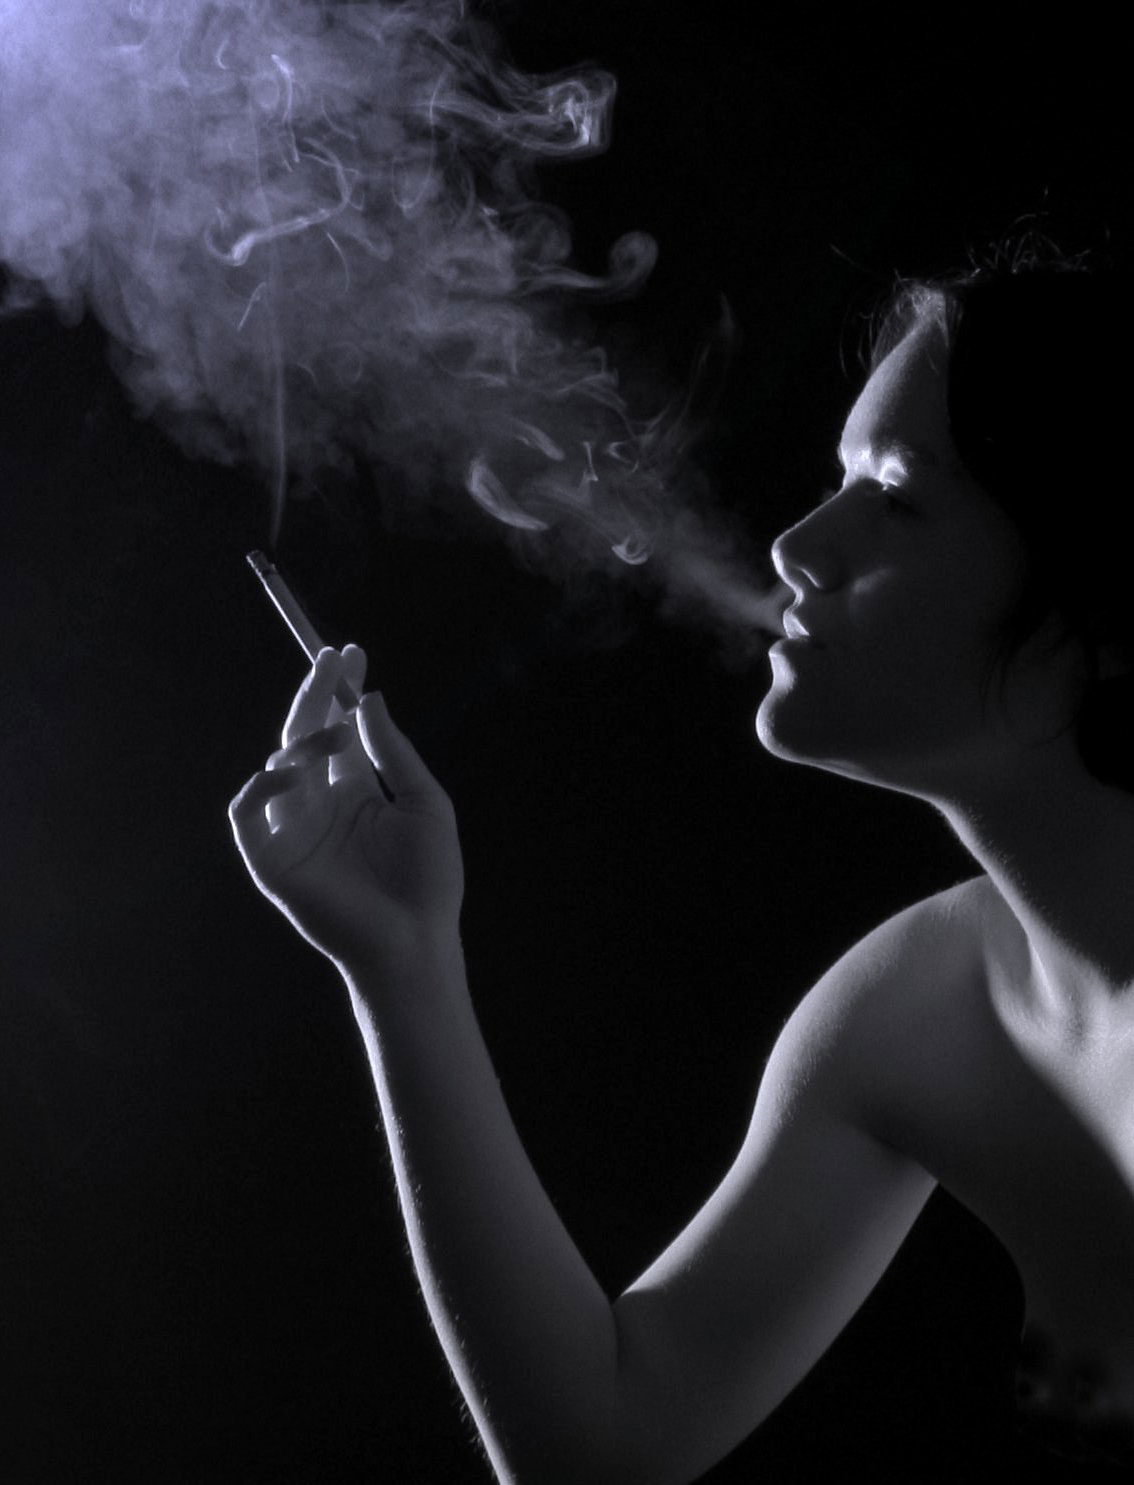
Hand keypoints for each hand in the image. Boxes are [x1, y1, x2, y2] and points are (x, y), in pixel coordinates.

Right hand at [229, 646, 463, 973]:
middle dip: (316, 695)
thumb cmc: (428, 879)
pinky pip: (246, 815)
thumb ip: (393, 751)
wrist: (416, 940)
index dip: (341, 691)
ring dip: (303, 740)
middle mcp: (319, 804)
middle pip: (305, 736)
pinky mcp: (271, 861)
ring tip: (335, 731)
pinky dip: (261, 789)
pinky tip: (293, 773)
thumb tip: (369, 698)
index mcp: (355, 790)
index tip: (351, 653)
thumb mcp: (422, 802)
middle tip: (331, 659)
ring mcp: (292, 830)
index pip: (340, 729)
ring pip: (278, 766)